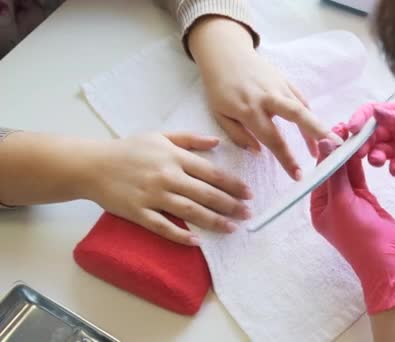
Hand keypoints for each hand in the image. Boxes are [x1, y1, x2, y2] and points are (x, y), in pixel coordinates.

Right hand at [85, 133, 252, 245]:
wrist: (92, 165)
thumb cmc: (129, 150)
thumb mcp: (160, 136)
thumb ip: (190, 139)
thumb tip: (218, 141)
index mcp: (174, 157)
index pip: (211, 172)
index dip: (232, 184)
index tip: (249, 193)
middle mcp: (167, 176)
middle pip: (206, 194)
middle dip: (231, 205)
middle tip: (248, 213)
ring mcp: (153, 195)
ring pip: (190, 211)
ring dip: (214, 221)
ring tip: (232, 228)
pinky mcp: (138, 212)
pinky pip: (163, 227)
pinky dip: (181, 235)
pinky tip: (198, 241)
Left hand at [188, 17, 329, 179]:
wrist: (225, 53)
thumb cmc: (219, 88)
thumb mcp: (220, 115)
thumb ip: (238, 135)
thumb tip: (259, 152)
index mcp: (249, 110)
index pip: (273, 139)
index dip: (287, 159)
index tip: (299, 176)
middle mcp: (267, 98)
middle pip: (297, 115)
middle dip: (316, 132)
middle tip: (333, 148)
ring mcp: (278, 87)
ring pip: (303, 108)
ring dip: (317, 127)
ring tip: (328, 145)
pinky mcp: (285, 80)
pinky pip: (300, 99)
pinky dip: (309, 114)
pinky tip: (314, 128)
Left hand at [310, 136, 394, 313]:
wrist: (390, 261)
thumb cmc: (361, 237)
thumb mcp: (343, 203)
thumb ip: (335, 173)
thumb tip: (323, 144)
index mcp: (318, 208)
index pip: (319, 174)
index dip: (324, 152)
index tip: (330, 130)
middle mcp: (331, 203)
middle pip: (332, 171)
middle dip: (336, 150)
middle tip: (344, 126)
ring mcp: (349, 202)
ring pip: (346, 172)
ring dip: (349, 154)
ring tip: (352, 131)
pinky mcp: (365, 200)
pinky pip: (359, 177)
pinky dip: (359, 163)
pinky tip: (360, 146)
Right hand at [348, 102, 394, 182]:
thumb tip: (375, 112)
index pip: (372, 112)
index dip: (359, 119)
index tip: (352, 130)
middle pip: (369, 133)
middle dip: (362, 142)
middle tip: (360, 152)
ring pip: (376, 151)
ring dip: (374, 156)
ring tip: (381, 161)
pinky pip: (390, 167)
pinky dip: (392, 169)